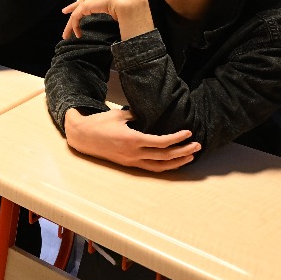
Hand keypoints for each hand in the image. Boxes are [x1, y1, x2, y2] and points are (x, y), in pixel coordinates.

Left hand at [62, 0, 152, 40]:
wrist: (139, 15)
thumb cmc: (141, 23)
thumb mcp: (132, 14)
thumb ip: (121, 11)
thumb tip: (117, 15)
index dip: (91, 0)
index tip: (83, 7)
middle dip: (77, 5)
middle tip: (66, 11)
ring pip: (83, 5)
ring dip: (73, 20)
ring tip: (67, 34)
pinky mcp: (95, 1)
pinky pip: (81, 11)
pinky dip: (75, 22)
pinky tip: (75, 33)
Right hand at [64, 108, 199, 170]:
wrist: (82, 137)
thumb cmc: (100, 123)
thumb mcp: (119, 114)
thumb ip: (137, 114)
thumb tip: (153, 111)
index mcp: (132, 139)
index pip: (161, 142)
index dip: (177, 138)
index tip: (188, 132)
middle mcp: (133, 153)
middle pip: (164, 156)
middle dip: (183, 152)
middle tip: (197, 146)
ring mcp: (131, 161)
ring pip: (159, 166)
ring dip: (176, 162)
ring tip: (190, 156)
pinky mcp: (128, 164)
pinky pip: (151, 168)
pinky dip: (164, 166)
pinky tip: (173, 162)